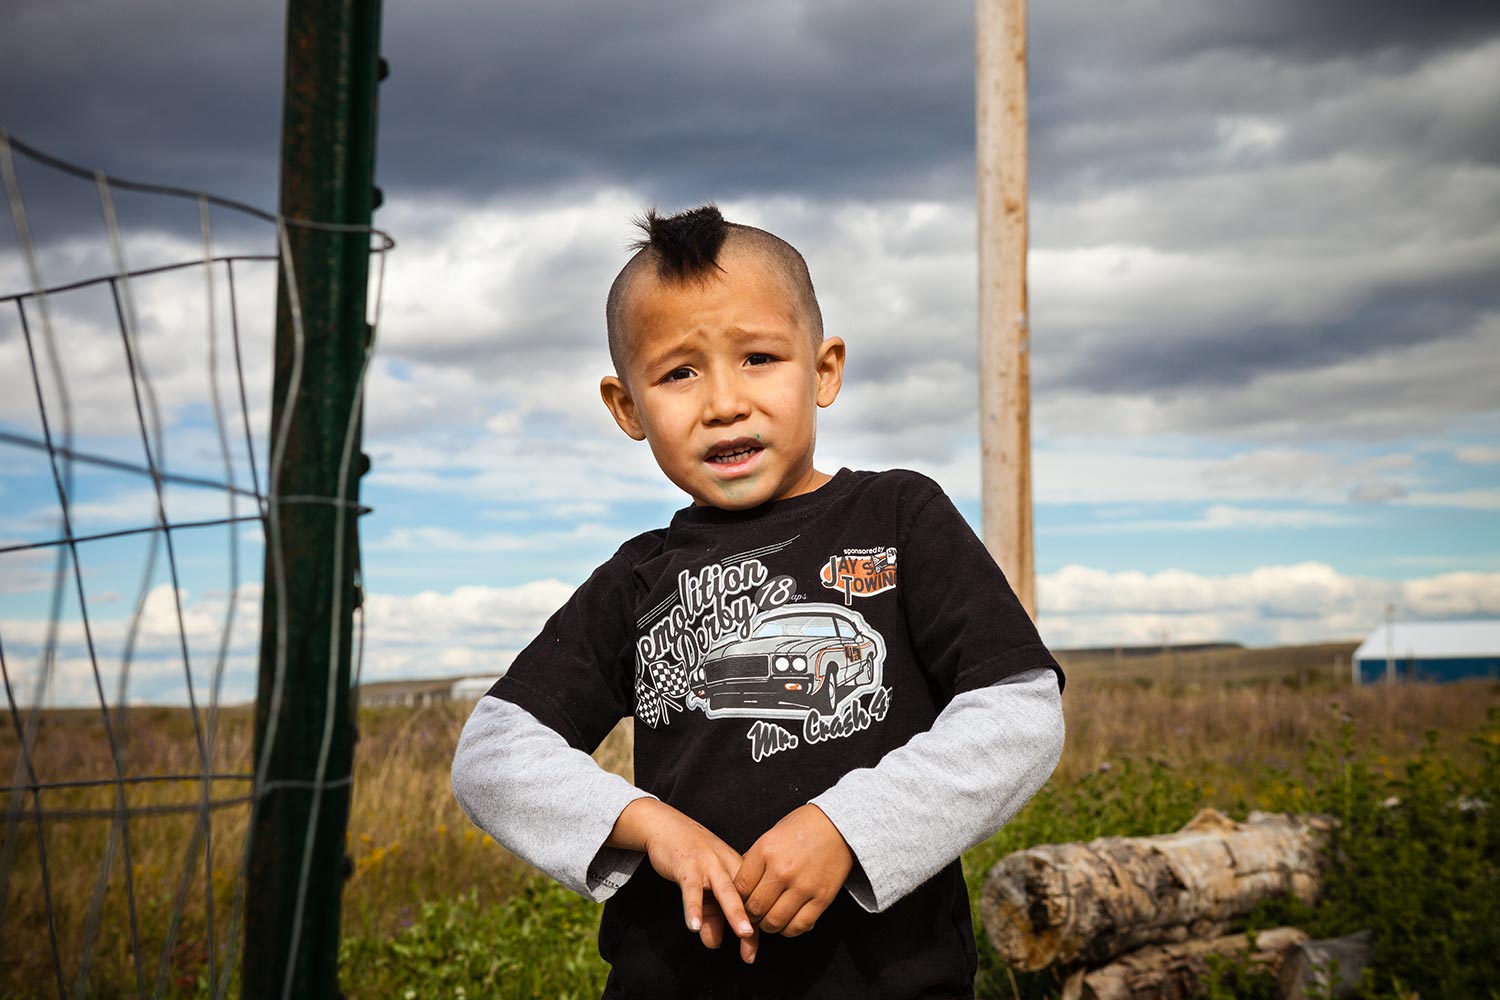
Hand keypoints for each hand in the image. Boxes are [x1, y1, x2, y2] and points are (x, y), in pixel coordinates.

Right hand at [607, 798, 759, 961]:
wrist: (667, 826)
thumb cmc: (692, 858)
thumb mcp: (705, 886)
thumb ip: (712, 914)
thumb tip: (714, 943)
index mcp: (738, 869)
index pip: (752, 901)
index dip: (754, 928)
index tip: (752, 954)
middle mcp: (728, 865)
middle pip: (746, 896)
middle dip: (754, 920)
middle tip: (758, 943)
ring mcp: (709, 864)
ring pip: (726, 891)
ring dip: (735, 912)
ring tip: (744, 934)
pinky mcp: (687, 866)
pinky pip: (692, 890)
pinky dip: (694, 908)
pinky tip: (694, 927)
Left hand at [734, 804, 853, 936]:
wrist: (839, 825)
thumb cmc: (802, 828)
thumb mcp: (771, 835)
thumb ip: (755, 860)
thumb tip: (738, 885)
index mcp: (765, 851)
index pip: (739, 888)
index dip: (737, 899)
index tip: (741, 901)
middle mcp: (781, 870)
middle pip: (754, 908)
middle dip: (751, 915)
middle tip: (755, 913)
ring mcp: (802, 886)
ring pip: (774, 922)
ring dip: (768, 925)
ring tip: (771, 918)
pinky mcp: (822, 898)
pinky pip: (799, 926)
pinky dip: (790, 929)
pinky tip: (789, 921)